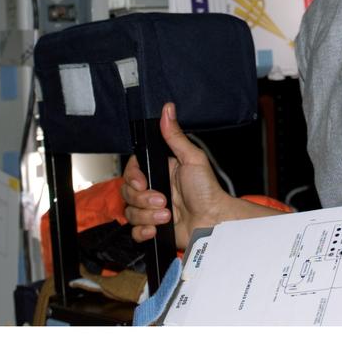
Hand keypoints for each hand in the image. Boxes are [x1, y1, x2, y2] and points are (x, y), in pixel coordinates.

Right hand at [121, 102, 235, 249]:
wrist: (214, 221)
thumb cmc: (207, 191)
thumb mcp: (192, 158)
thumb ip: (175, 136)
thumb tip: (168, 110)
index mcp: (160, 171)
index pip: (132, 170)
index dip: (133, 177)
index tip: (142, 182)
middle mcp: (153, 190)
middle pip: (127, 192)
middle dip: (143, 199)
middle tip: (163, 200)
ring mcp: (151, 210)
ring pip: (130, 212)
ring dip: (148, 215)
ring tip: (168, 215)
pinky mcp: (153, 228)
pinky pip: (135, 231)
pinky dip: (143, 231)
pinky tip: (157, 228)